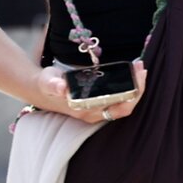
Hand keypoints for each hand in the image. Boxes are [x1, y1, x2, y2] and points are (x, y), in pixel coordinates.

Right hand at [29, 61, 146, 123]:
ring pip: (124, 104)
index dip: (133, 92)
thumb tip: (62, 88)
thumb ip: (54, 85)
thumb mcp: (48, 81)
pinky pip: (119, 99)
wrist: (41, 89)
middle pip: (125, 106)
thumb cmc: (46, 84)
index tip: (138, 74)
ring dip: (135, 87)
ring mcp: (96, 110)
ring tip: (140, 68)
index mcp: (85, 110)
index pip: (119, 107)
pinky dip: (128, 87)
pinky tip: (132, 74)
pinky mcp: (97, 104)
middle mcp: (94, 113)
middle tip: (142, 68)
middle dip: (138, 88)